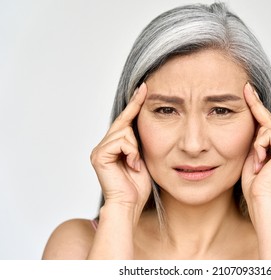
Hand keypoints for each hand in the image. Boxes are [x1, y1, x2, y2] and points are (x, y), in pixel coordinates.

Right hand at [90, 83, 151, 214]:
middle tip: (139, 152)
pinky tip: (132, 165)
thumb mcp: (143, 156)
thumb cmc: (138, 185)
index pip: (125, 119)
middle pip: (124, 122)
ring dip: (136, 149)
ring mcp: (99, 149)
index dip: (135, 103)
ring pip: (125, 131)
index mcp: (114, 145)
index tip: (144, 87)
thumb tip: (145, 121)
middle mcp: (104, 145)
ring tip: (135, 165)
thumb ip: (139, 140)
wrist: (131, 204)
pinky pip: (122, 141)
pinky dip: (131, 153)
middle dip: (136, 133)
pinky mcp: (99, 155)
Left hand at [241, 83, 270, 203]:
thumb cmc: (254, 184)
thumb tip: (253, 121)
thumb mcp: (251, 155)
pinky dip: (259, 148)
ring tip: (256, 164)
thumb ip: (255, 140)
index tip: (248, 89)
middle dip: (255, 105)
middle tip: (246, 86)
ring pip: (266, 128)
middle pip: (267, 120)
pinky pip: (268, 135)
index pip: (266, 122)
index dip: (256, 105)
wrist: (261, 201)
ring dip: (255, 145)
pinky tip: (260, 163)